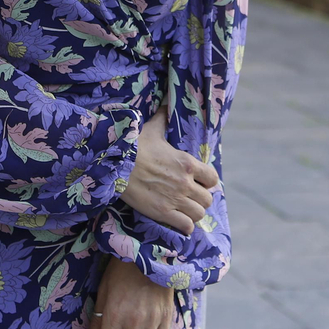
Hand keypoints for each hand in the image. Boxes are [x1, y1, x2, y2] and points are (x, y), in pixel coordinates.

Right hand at [120, 105, 219, 234]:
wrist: (116, 164)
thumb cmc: (135, 145)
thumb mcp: (153, 128)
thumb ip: (163, 118)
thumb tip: (166, 103)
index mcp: (188, 163)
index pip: (213, 178)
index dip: (207, 182)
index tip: (198, 182)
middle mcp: (186, 183)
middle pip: (207, 199)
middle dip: (200, 199)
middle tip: (189, 197)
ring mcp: (175, 199)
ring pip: (199, 214)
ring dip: (193, 213)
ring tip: (184, 210)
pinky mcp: (163, 213)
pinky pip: (186, 226)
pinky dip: (185, 226)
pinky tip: (178, 221)